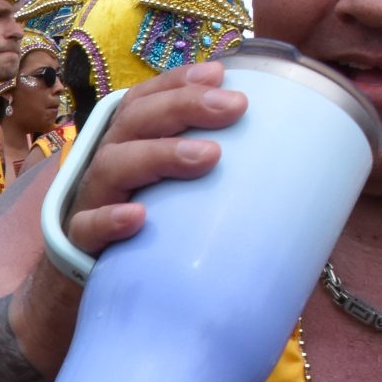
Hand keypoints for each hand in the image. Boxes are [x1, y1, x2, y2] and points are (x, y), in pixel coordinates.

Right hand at [12, 61, 242, 347]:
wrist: (83, 308)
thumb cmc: (146, 249)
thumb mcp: (177, 208)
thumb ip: (214, 189)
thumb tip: (304, 190)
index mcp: (128, 149)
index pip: (144, 101)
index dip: (177, 81)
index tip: (221, 73)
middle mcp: (106, 168)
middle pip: (133, 121)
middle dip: (183, 106)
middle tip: (234, 107)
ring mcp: (89, 206)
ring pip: (111, 165)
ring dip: (159, 154)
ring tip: (208, 156)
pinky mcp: (78, 249)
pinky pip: (86, 228)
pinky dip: (110, 218)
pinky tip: (139, 217)